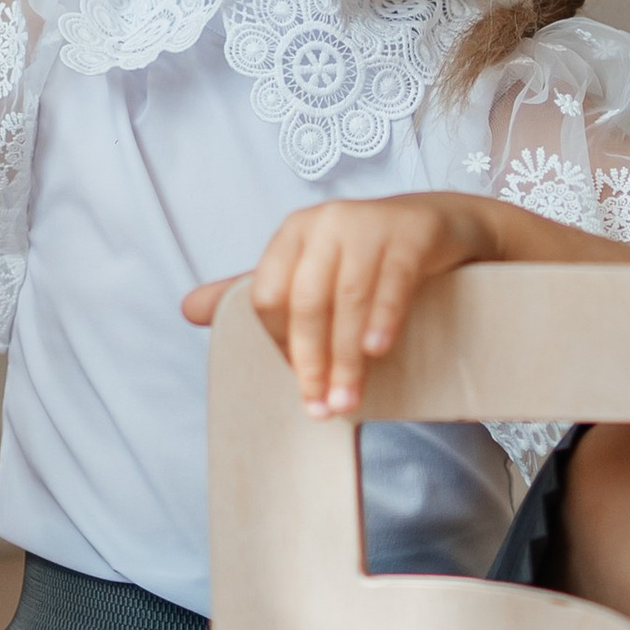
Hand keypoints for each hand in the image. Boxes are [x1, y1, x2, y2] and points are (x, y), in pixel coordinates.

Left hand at [181, 192, 500, 417]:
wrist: (443, 223)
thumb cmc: (368, 256)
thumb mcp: (311, 270)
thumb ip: (255, 293)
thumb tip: (186, 310)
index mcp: (293, 232)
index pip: (268, 296)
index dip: (278, 346)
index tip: (298, 385)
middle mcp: (325, 221)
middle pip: (305, 301)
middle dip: (310, 361)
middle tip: (322, 408)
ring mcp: (369, 223)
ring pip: (347, 299)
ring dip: (345, 357)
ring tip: (349, 401)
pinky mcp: (410, 233)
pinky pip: (392, 280)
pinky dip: (381, 317)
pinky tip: (376, 350)